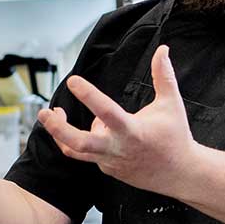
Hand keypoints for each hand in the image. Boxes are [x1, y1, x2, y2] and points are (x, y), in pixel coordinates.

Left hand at [37, 46, 195, 196]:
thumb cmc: (176, 136)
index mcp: (132, 130)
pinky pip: (88, 155)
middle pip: (78, 142)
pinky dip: (82, 142)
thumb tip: (163, 50)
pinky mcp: (108, 169)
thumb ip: (164, 76)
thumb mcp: (171, 104)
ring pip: (76, 150)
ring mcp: (110, 162)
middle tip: (43, 112)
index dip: (87, 95)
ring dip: (60, 134)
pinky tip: (91, 130)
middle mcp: (117, 148)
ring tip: (54, 116)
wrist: (180, 173)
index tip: (73, 80)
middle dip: (57, 129)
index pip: (105, 111)